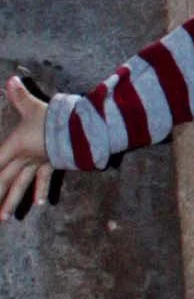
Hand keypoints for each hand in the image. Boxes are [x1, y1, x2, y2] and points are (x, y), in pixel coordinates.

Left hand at [0, 74, 53, 220]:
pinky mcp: (51, 164)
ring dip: (12, 201)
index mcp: (15, 146)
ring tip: (4, 218)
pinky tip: (39, 204)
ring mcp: (38, 163)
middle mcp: (24, 159)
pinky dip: (41, 191)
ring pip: (21, 185)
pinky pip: (44, 179)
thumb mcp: (34, 106)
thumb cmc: (54, 119)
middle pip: (5, 179)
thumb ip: (20, 96)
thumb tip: (11, 80)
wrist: (80, 131)